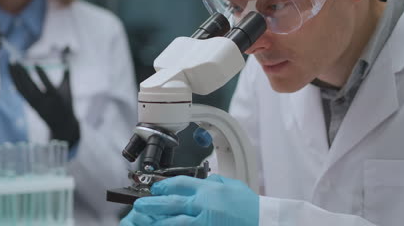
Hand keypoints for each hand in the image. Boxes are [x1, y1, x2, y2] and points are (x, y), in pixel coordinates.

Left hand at [8, 64, 79, 147]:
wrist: (62, 123)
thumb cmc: (67, 103)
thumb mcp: (68, 89)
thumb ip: (67, 73)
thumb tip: (66, 58)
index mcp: (57, 98)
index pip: (47, 85)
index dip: (42, 74)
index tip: (35, 63)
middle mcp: (45, 102)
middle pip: (30, 87)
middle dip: (22, 73)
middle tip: (17, 61)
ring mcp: (36, 104)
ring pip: (22, 89)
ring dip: (15, 76)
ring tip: (11, 63)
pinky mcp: (30, 105)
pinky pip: (21, 92)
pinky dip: (16, 82)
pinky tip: (11, 73)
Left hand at [121, 174, 258, 225]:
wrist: (263, 222)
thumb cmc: (250, 207)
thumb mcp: (232, 186)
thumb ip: (215, 182)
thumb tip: (203, 181)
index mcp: (210, 189)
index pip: (181, 183)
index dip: (165, 185)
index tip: (156, 187)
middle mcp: (204, 204)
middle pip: (172, 202)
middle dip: (154, 203)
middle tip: (140, 204)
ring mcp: (204, 221)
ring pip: (174, 221)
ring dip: (157, 220)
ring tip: (144, 220)